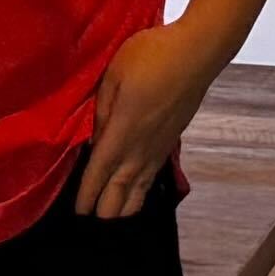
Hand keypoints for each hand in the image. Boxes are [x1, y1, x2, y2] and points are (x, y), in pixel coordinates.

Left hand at [74, 25, 220, 219]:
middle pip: (120, 192)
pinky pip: (152, 178)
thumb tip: (94, 139)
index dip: (87, 195)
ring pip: (140, 190)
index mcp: (122, 133)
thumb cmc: (151, 57)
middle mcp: (141, 148)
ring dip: (124, 207)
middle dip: (104, 210)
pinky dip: (142, 193)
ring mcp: (158, 148)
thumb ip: (101, 112)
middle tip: (90, 222)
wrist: (196, 53)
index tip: (78, 212)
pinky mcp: (171, 142)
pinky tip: (138, 195)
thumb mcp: (113, 77)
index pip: (99, 173)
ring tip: (112, 220)